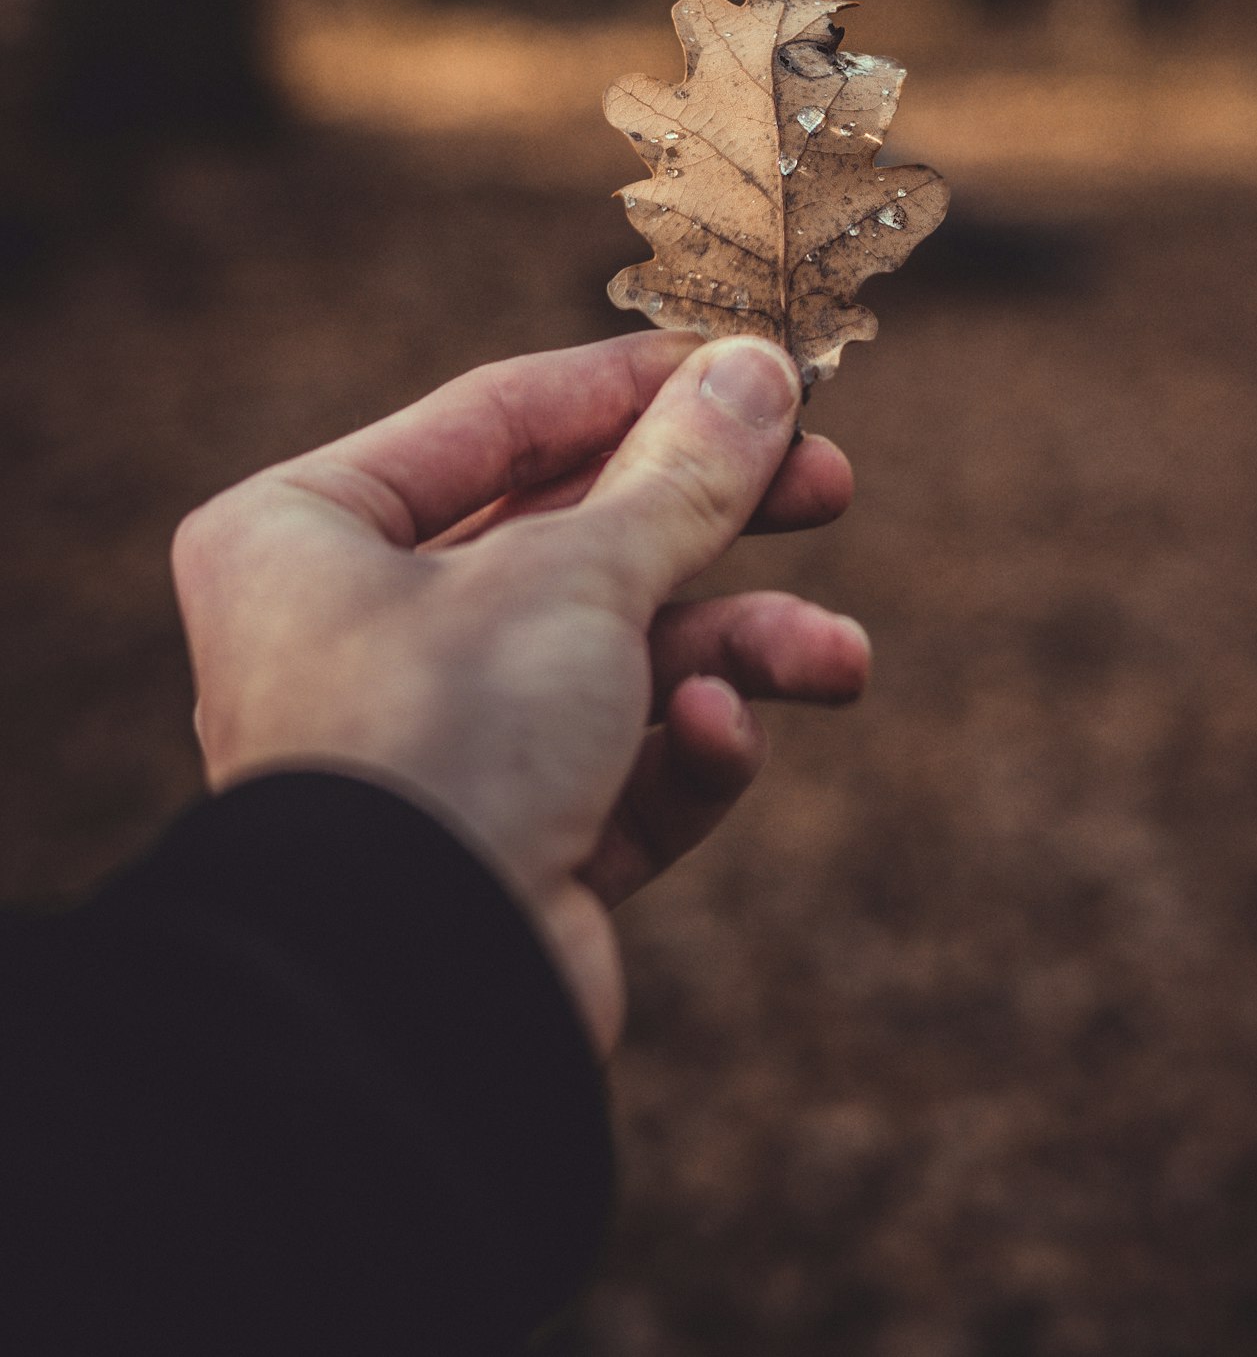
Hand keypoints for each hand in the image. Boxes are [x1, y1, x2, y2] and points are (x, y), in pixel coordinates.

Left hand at [171, 333, 863, 1054]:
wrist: (412, 999)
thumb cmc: (449, 737)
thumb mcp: (580, 571)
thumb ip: (681, 472)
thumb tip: (761, 371)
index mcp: (305, 534)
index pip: (496, 419)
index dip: (637, 387)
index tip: (757, 367)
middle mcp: (352, 632)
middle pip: (571, 538)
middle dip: (714, 523)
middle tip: (830, 486)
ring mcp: (430, 746)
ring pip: (616, 660)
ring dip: (738, 653)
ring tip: (841, 660)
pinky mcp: (504, 849)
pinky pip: (616, 770)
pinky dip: (682, 755)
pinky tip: (717, 746)